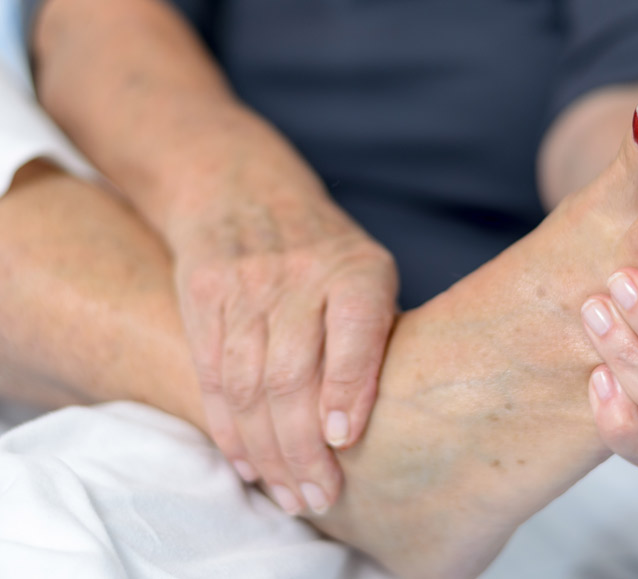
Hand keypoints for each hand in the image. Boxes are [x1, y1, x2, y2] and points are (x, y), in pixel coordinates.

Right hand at [172, 190, 397, 514]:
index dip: (348, 387)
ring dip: (267, 451)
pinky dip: (228, 427)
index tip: (344, 441)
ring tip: (288, 493)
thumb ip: (375, 333)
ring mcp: (244, 284)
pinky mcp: (201, 295)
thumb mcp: (366, 268)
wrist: (242, 189)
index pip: (354, 328)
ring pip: (247, 384)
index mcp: (354, 267)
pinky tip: (248, 462)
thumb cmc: (322, 247)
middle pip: (292, 372)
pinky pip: (211, 374)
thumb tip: (390, 419)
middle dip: (303, 447)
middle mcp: (298, 273)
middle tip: (319, 496)